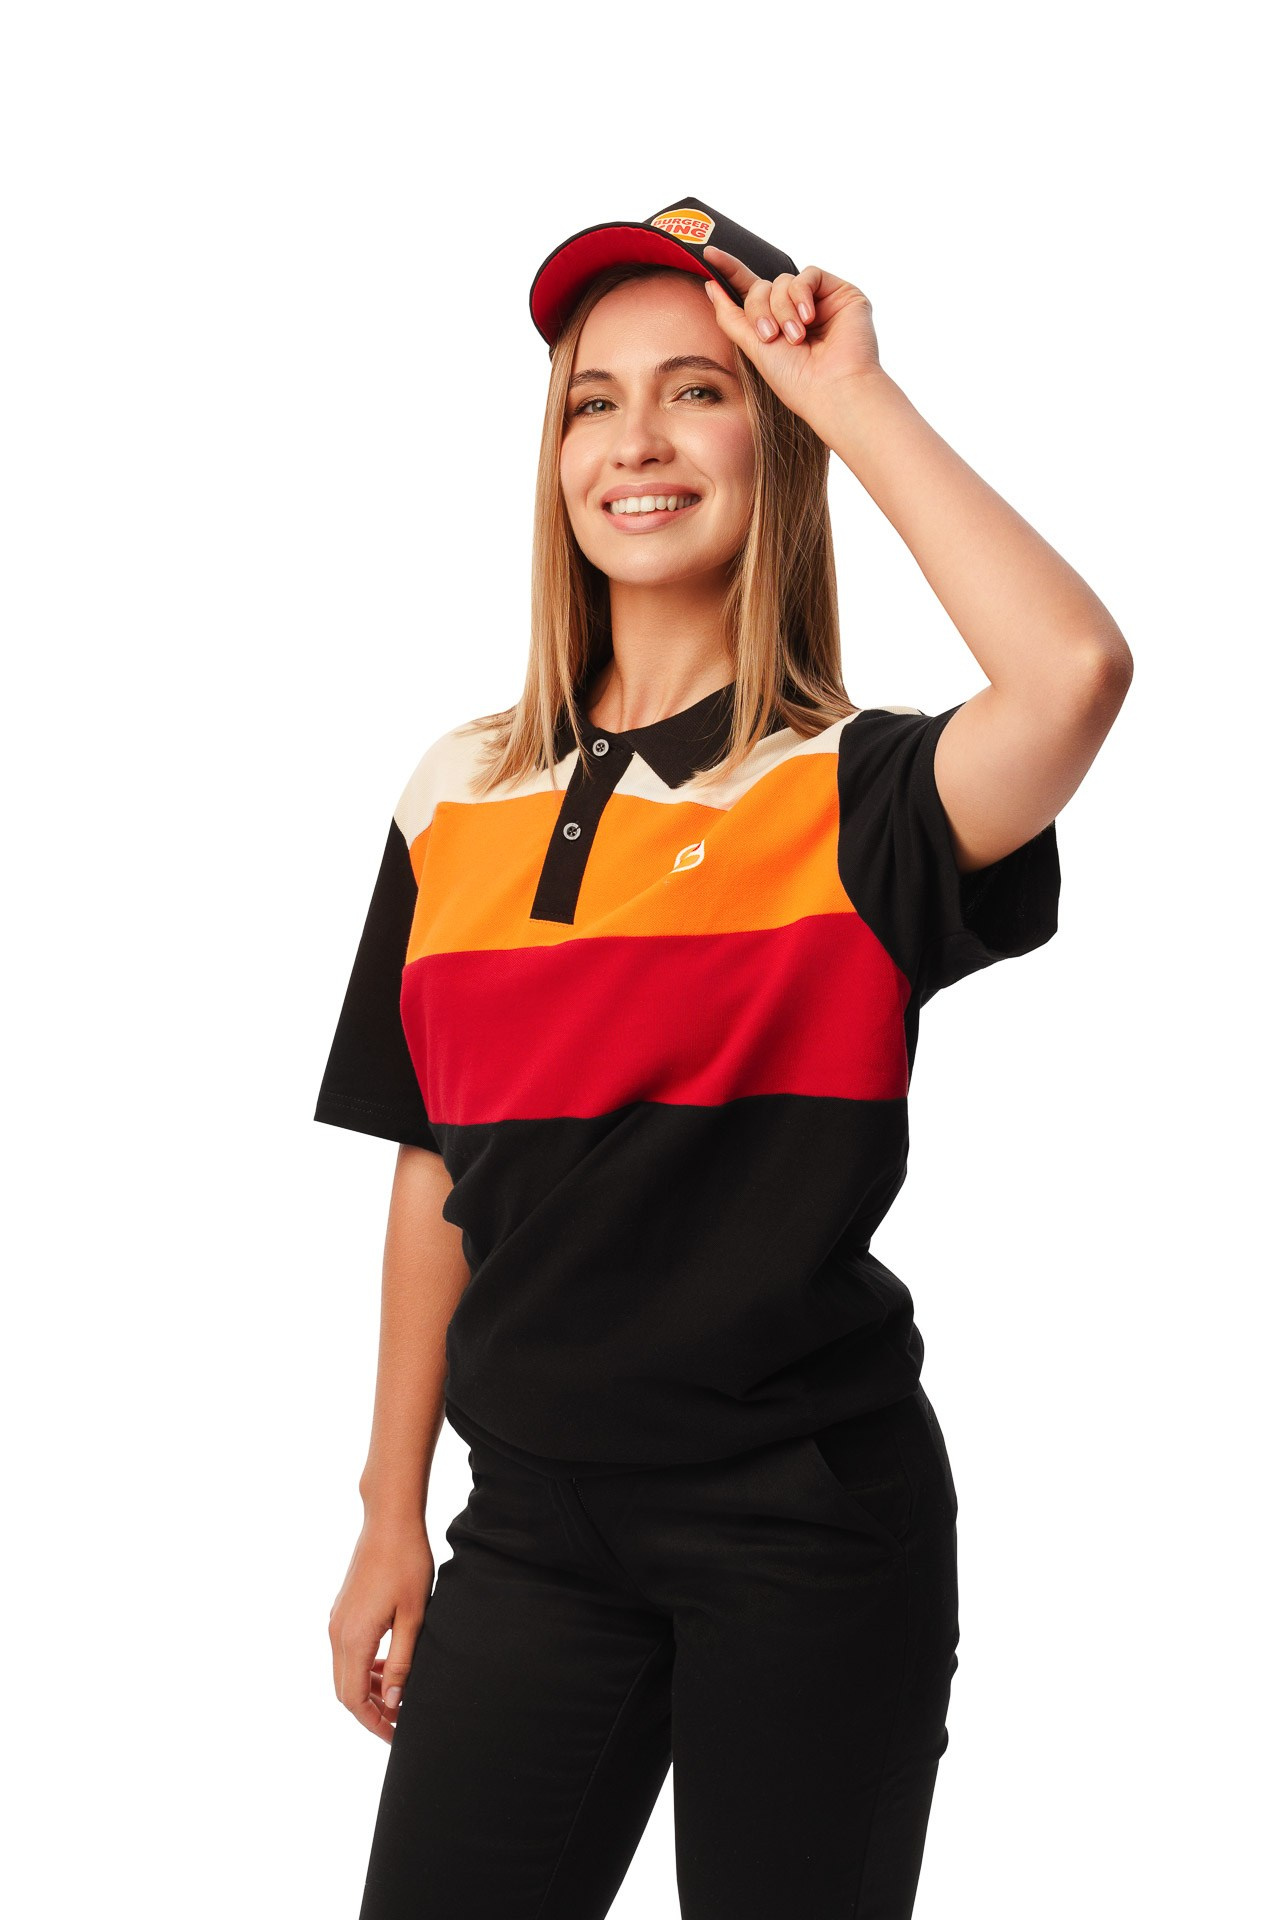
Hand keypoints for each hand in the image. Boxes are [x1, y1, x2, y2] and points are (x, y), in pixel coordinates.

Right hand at [329, 1519, 433, 1743]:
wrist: (389, 1520)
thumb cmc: (407, 1563)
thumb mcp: (413, 1617)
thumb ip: (401, 1662)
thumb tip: (390, 1704)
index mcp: (353, 1637)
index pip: (353, 1699)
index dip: (373, 1723)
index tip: (396, 1736)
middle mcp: (337, 1632)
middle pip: (344, 1690)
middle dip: (369, 1712)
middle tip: (398, 1723)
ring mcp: (336, 1620)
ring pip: (344, 1671)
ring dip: (367, 1689)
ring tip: (397, 1695)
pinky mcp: (342, 1610)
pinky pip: (347, 1651)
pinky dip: (363, 1667)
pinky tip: (387, 1664)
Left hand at [701, 246, 880, 429]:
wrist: (832, 388)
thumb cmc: (795, 379)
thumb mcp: (753, 347)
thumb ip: (731, 316)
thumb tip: (711, 285)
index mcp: (775, 325)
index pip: (750, 291)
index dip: (730, 271)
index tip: (709, 254)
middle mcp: (796, 311)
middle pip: (762, 287)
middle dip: (760, 310)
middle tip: (770, 336)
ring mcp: (818, 302)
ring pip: (783, 282)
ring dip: (782, 309)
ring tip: (796, 338)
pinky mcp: (840, 293)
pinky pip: (808, 275)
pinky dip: (801, 294)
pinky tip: (808, 318)